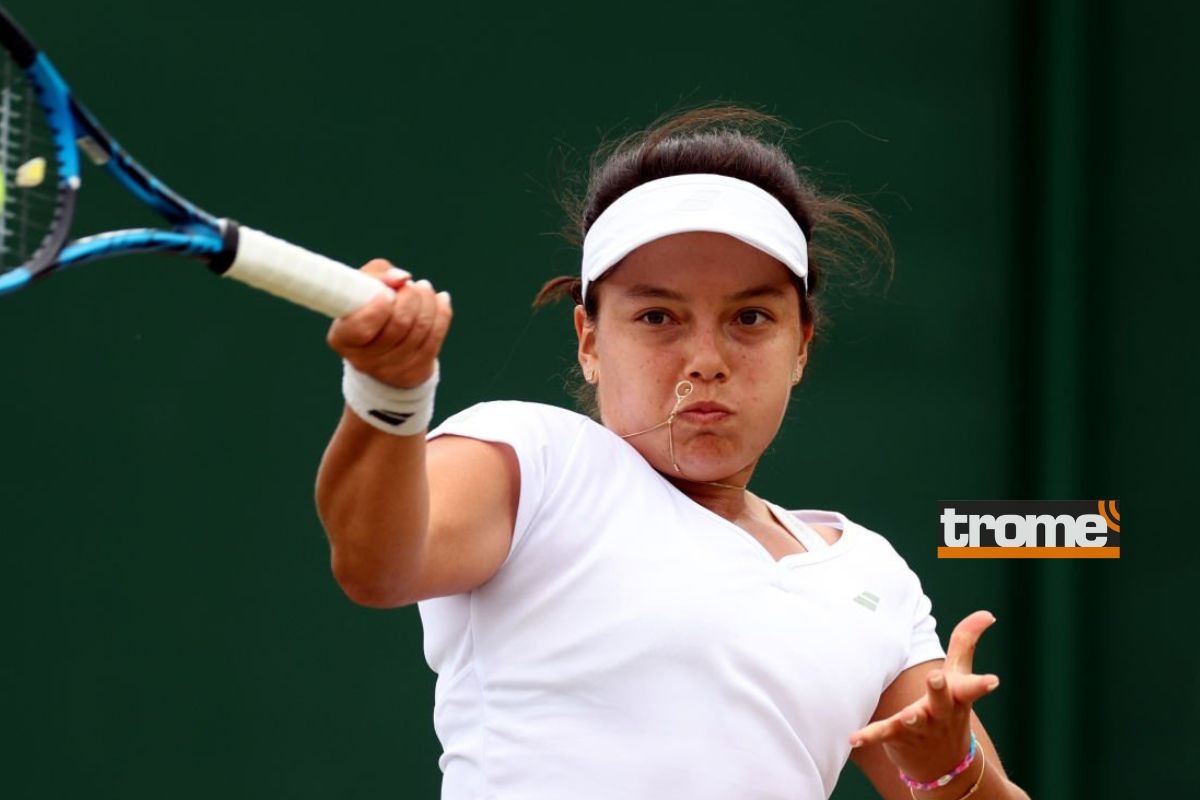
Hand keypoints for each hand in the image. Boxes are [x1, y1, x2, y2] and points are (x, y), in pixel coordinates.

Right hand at [326, 259, 452, 387]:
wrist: (380, 343)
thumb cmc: (368, 305)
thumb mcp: (364, 286)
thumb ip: (379, 275)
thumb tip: (402, 277)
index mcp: (342, 337)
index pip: (362, 327)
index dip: (380, 308)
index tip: (389, 293)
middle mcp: (362, 359)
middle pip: (399, 326)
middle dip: (411, 298)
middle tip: (410, 285)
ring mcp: (389, 370)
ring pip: (421, 330)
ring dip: (428, 302)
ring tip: (424, 288)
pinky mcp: (412, 373)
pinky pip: (435, 339)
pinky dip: (442, 314)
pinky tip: (440, 300)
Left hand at [849, 610, 999, 780]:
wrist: (945, 764)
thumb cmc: (951, 707)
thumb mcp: (960, 676)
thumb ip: (966, 642)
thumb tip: (988, 613)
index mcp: (957, 696)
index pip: (972, 688)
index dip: (982, 684)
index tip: (993, 681)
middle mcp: (941, 713)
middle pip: (941, 701)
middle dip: (939, 690)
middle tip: (936, 677)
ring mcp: (921, 727)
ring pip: (916, 722)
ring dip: (912, 718)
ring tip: (908, 715)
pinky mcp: (899, 738)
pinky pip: (883, 735)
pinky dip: (869, 737)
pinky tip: (853, 739)